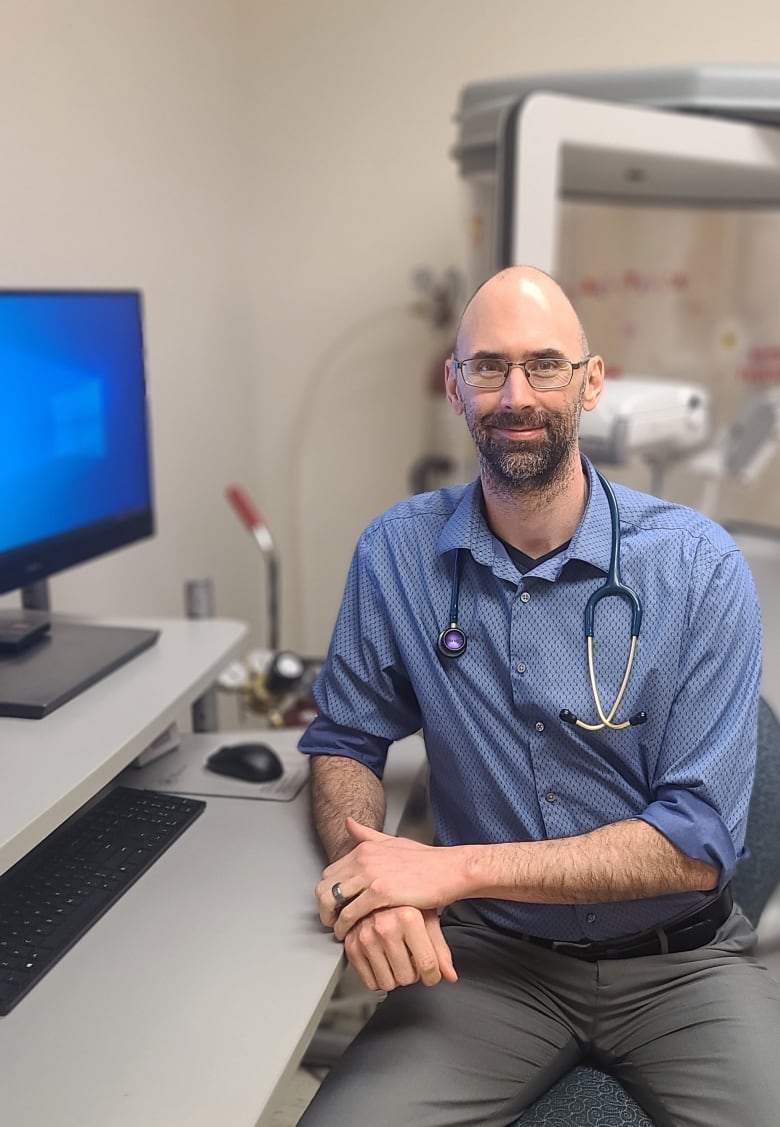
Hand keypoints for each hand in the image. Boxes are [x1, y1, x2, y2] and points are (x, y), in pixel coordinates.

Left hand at [317, 818, 466, 938]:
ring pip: (332, 900)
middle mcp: (363, 859)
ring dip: (331, 919)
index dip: (327, 891)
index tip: (332, 903)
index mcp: (364, 848)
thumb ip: (367, 835)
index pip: (329, 871)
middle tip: (330, 919)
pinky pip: (350, 913)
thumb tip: (349, 822)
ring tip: (338, 929)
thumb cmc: (426, 860)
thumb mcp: (392, 841)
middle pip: (325, 885)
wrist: (449, 870)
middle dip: (324, 906)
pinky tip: (350, 933)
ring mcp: (371, 875)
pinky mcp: (380, 893)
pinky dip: (345, 926)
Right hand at [342, 905, 457, 991]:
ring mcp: (366, 936)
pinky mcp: (351, 945)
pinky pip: (369, 981)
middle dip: (412, 974)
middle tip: (411, 959)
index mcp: (408, 918)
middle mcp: (385, 926)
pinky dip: (378, 977)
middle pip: (407, 977)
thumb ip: (440, 949)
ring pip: (388, 983)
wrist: (376, 885)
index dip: (433, 976)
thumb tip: (450, 975)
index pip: (427, 965)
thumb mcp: (427, 918)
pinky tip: (383, 961)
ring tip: (397, 958)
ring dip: (395, 976)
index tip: (431, 974)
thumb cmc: (406, 902)